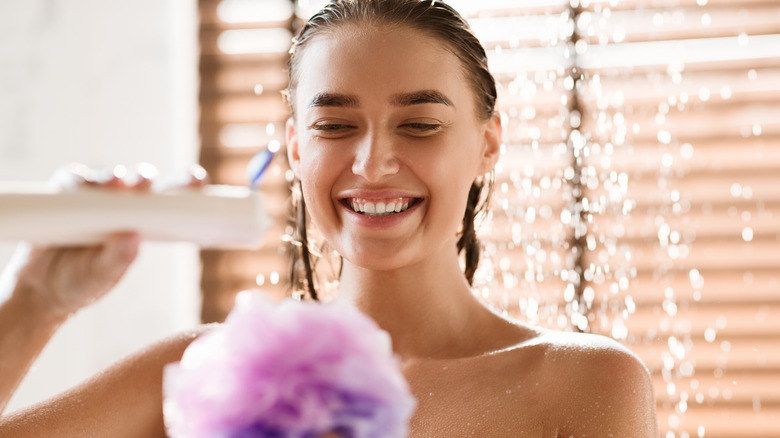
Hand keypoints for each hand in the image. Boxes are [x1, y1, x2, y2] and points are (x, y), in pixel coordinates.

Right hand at [7, 163, 206, 318]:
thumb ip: (117, 259)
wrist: (40, 291)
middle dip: (145, 178)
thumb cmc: (82, 284)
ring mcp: (91, 201)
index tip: (197, 178)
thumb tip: (133, 238)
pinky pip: (69, 181)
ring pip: (105, 180)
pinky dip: (75, 180)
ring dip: (110, 177)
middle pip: (138, 185)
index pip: (166, 203)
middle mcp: (119, 208)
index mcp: (139, 225)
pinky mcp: (63, 198)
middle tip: (145, 178)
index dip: (183, 188)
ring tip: (115, 182)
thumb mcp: (102, 276)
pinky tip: (80, 183)